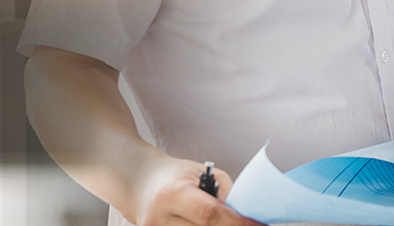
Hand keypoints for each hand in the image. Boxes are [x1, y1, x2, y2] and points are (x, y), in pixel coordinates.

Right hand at [130, 158, 262, 225]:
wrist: (135, 183)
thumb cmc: (172, 176)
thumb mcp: (201, 173)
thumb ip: (225, 194)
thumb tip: (247, 215)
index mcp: (173, 194)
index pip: (209, 214)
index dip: (236, 223)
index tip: (257, 225)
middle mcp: (160, 219)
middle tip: (249, 224)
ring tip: (226, 220)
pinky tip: (207, 225)